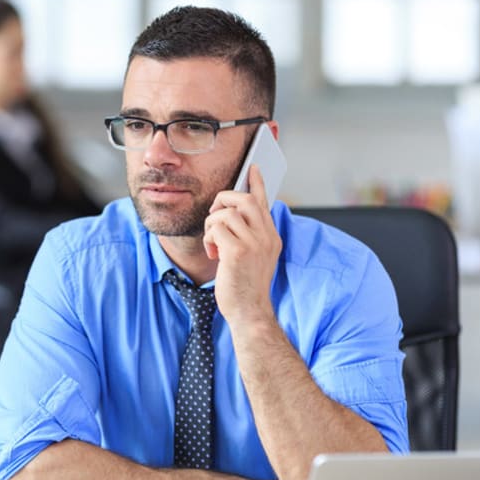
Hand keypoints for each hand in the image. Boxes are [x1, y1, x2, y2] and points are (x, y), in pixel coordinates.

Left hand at [203, 165, 281, 325]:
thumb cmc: (246, 287)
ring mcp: (253, 244)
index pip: (264, 202)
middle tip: (215, 216)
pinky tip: (212, 253)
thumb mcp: (254, 257)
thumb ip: (249, 236)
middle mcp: (266, 237)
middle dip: (223, 201)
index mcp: (271, 237)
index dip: (257, 182)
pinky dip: (209, 238)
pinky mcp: (237, 252)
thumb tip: (231, 215)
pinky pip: (216, 229)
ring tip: (213, 243)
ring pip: (226, 213)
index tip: (253, 167)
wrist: (250, 312)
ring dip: (212, 225)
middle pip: (244, 199)